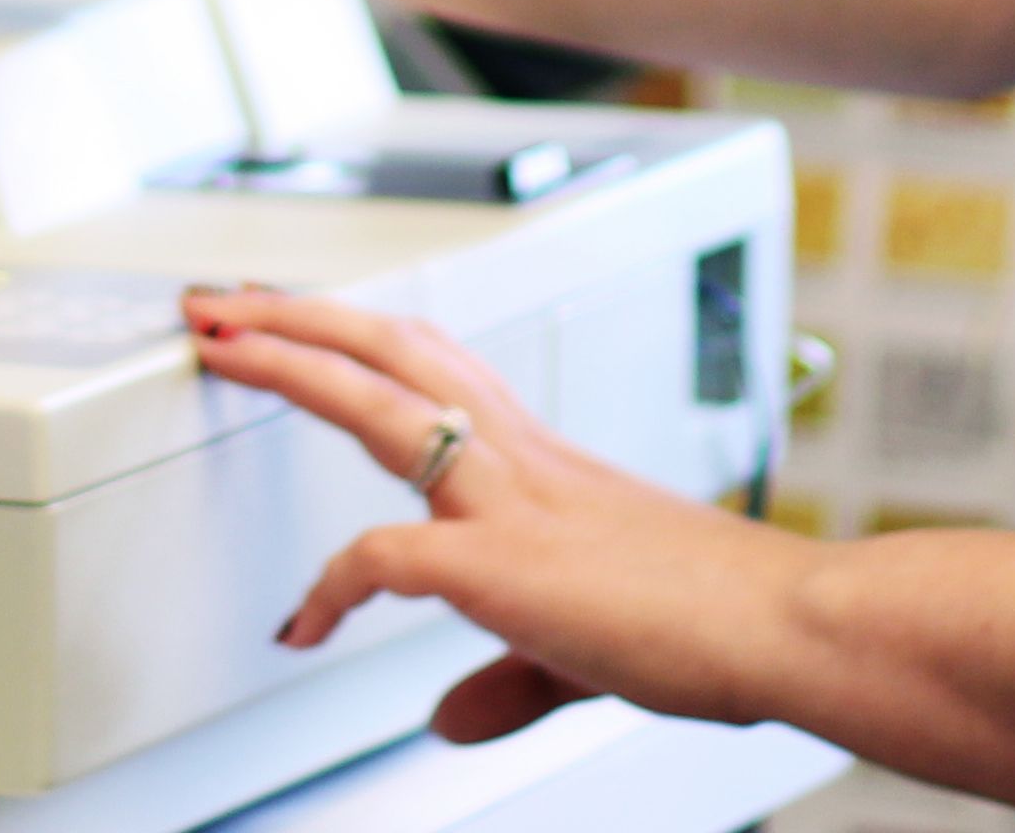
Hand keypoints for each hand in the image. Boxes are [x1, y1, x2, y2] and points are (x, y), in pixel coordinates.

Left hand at [187, 286, 820, 745]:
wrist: (795, 624)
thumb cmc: (727, 622)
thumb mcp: (593, 651)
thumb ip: (514, 678)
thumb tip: (453, 715)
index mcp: (548, 464)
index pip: (439, 371)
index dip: (364, 343)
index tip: (305, 328)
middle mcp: (524, 463)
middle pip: (395, 350)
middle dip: (300, 316)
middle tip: (224, 298)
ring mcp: (512, 504)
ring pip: (380, 405)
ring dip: (288, 365)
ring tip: (218, 344)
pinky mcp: (504, 565)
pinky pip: (384, 557)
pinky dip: (330, 586)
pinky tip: (300, 626)